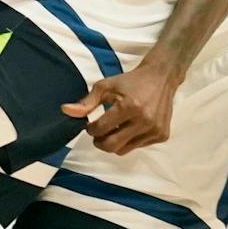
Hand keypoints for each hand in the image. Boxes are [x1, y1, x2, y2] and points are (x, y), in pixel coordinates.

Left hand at [60, 62, 184, 154]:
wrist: (161, 78)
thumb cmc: (130, 82)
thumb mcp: (105, 86)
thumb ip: (86, 102)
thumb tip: (65, 111)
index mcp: (128, 106)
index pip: (100, 129)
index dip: (90, 129)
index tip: (91, 124)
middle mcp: (143, 120)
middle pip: (111, 146)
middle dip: (99, 142)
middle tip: (98, 133)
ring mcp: (154, 130)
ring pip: (124, 150)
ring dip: (114, 142)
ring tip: (115, 128)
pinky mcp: (162, 135)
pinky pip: (137, 147)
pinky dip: (129, 141)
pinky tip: (130, 127)